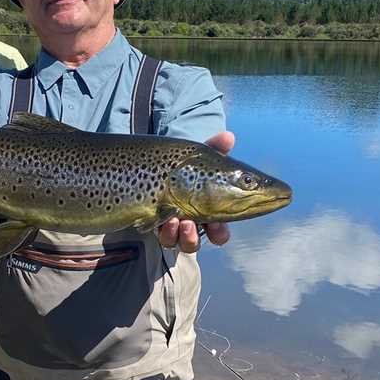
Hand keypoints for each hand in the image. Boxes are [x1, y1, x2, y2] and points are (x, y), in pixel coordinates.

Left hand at [157, 131, 234, 252]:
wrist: (150, 163)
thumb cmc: (182, 165)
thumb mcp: (198, 156)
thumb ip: (215, 148)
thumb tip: (228, 137)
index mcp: (207, 212)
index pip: (218, 231)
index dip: (219, 233)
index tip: (216, 225)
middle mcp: (190, 223)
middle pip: (197, 241)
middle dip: (196, 237)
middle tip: (192, 225)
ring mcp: (171, 226)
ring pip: (179, 242)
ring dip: (181, 235)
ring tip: (179, 220)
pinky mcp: (155, 225)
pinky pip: (163, 237)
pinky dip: (166, 230)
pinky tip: (165, 218)